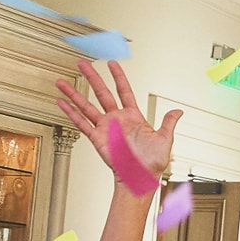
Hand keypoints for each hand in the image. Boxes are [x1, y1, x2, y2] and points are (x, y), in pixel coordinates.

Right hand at [54, 60, 180, 184]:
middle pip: (101, 92)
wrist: (140, 177)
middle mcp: (117, 119)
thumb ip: (168, 122)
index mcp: (133, 116)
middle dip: (92, 77)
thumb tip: (178, 111)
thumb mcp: (164, 138)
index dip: (118, 76)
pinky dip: (70, 113)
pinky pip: (81, 122)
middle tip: (83, 64)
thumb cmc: (152, 162)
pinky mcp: (96, 138)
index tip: (111, 63)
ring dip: (74, 93)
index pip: (124, 90)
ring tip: (62, 82)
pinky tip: (61, 103)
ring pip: (86, 105)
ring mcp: (105, 127)